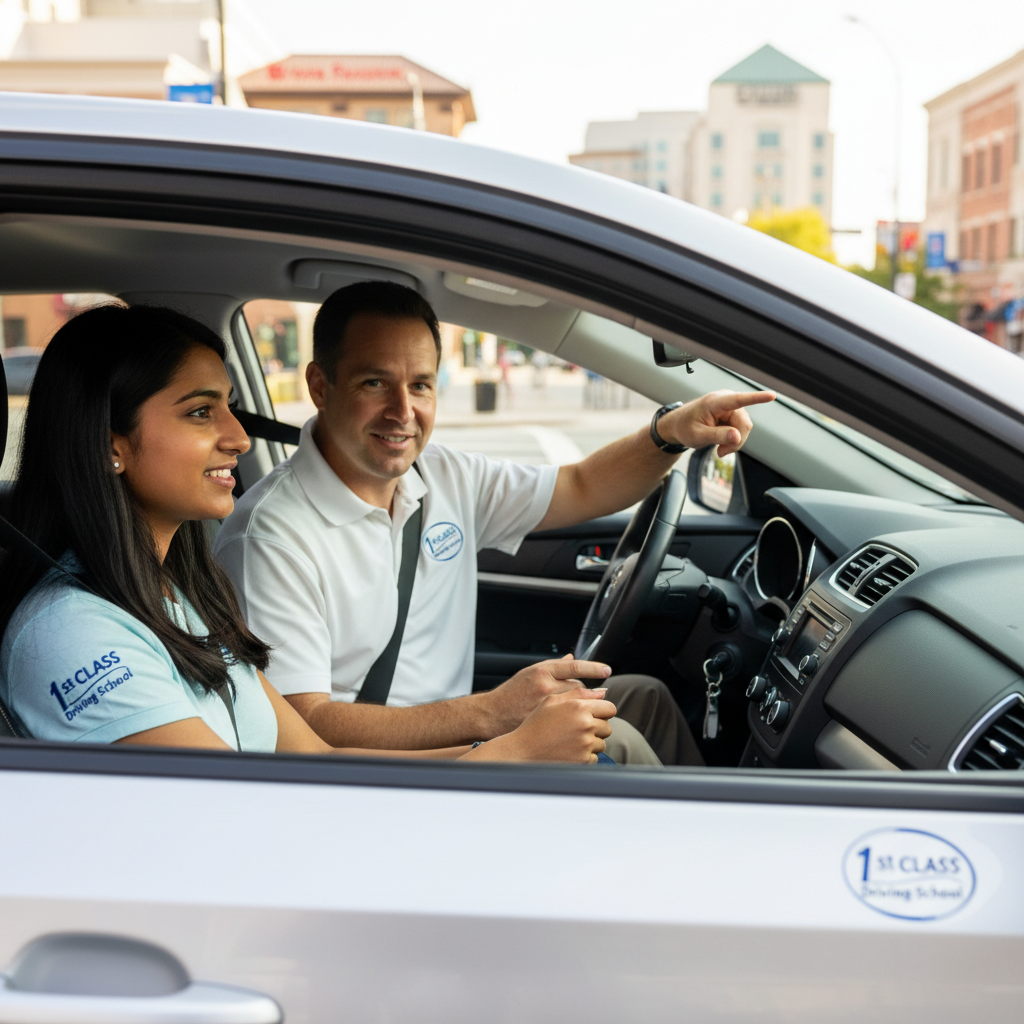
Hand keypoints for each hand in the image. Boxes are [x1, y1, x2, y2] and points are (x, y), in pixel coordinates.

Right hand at [468, 689, 615, 763]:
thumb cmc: (535, 722)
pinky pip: (594, 757)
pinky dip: (585, 755)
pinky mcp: (583, 760)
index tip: (595, 714)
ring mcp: (585, 744)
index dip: (602, 711)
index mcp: (578, 706)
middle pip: (608, 726)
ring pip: (602, 743)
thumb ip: (579, 693)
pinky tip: (569, 750)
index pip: (609, 707)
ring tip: (572, 739)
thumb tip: (602, 692)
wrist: (523, 749)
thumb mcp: (552, 700)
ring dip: (592, 742)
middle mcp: (585, 724)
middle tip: (579, 728)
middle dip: (597, 727)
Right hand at [480, 653, 611, 736]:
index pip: (575, 667)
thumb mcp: (531, 673)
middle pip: (579, 689)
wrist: (493, 715)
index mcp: (542, 672)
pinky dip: (575, 725)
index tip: (607, 670)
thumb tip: (573, 659)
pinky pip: (569, 723)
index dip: (593, 668)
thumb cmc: (512, 693)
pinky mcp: (545, 724)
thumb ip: (554, 667)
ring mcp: (545, 707)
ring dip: (583, 710)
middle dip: (587, 695)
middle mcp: (545, 688)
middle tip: (592, 697)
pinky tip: (573, 726)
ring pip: (576, 707)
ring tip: (578, 713)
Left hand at [660, 389, 775, 456]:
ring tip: (719, 448)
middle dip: (736, 441)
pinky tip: (722, 443)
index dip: (757, 398)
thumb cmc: (685, 428)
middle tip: (721, 452)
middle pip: (744, 424)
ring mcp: (731, 407)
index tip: (772, 395)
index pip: (739, 400)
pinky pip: (741, 429)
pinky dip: (733, 440)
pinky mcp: (734, 413)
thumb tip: (736, 436)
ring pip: (745, 428)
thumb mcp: (697, 436)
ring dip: (734, 442)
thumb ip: (717, 436)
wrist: (679, 425)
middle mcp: (726, 400)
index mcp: (715, 402)